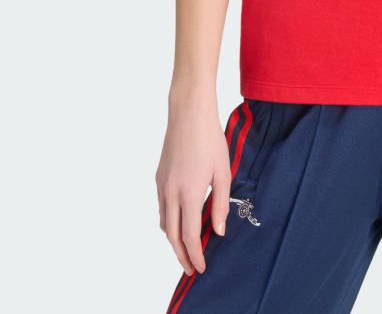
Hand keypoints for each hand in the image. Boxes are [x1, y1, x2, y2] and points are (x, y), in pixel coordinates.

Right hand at [156, 84, 231, 276]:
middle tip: (191, 268)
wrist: (189, 114)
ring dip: (173, 240)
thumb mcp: (223, 172)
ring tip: (186, 249)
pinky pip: (161, 208)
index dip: (194, 256)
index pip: (189, 236)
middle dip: (181, 255)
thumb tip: (219, 231)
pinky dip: (168, 222)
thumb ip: (221, 204)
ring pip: (163, 223)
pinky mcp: (159, 177)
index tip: (201, 268)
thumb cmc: (210, 140)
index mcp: (189, 193)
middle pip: (171, 236)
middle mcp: (171, 193)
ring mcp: (162, 185)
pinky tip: (179, 222)